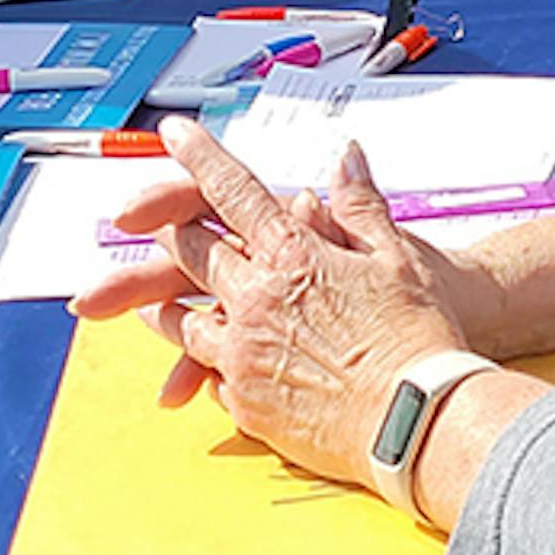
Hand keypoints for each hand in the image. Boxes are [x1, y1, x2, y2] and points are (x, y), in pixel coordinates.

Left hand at [74, 138, 510, 377]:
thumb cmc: (415, 339)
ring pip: (180, 320)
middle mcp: (256, 301)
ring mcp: (244, 354)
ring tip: (144, 300)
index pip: (231, 191)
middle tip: (138, 214)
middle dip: (163, 226)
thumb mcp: (396, 257)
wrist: (416, 422)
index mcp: (292, 256)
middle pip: (190, 251)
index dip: (199, 156)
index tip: (173, 132)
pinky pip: (208, 373)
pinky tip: (198, 360)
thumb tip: (345, 157)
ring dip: (160, 303)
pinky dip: (199, 361)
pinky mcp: (246, 404)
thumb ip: (360, 204)